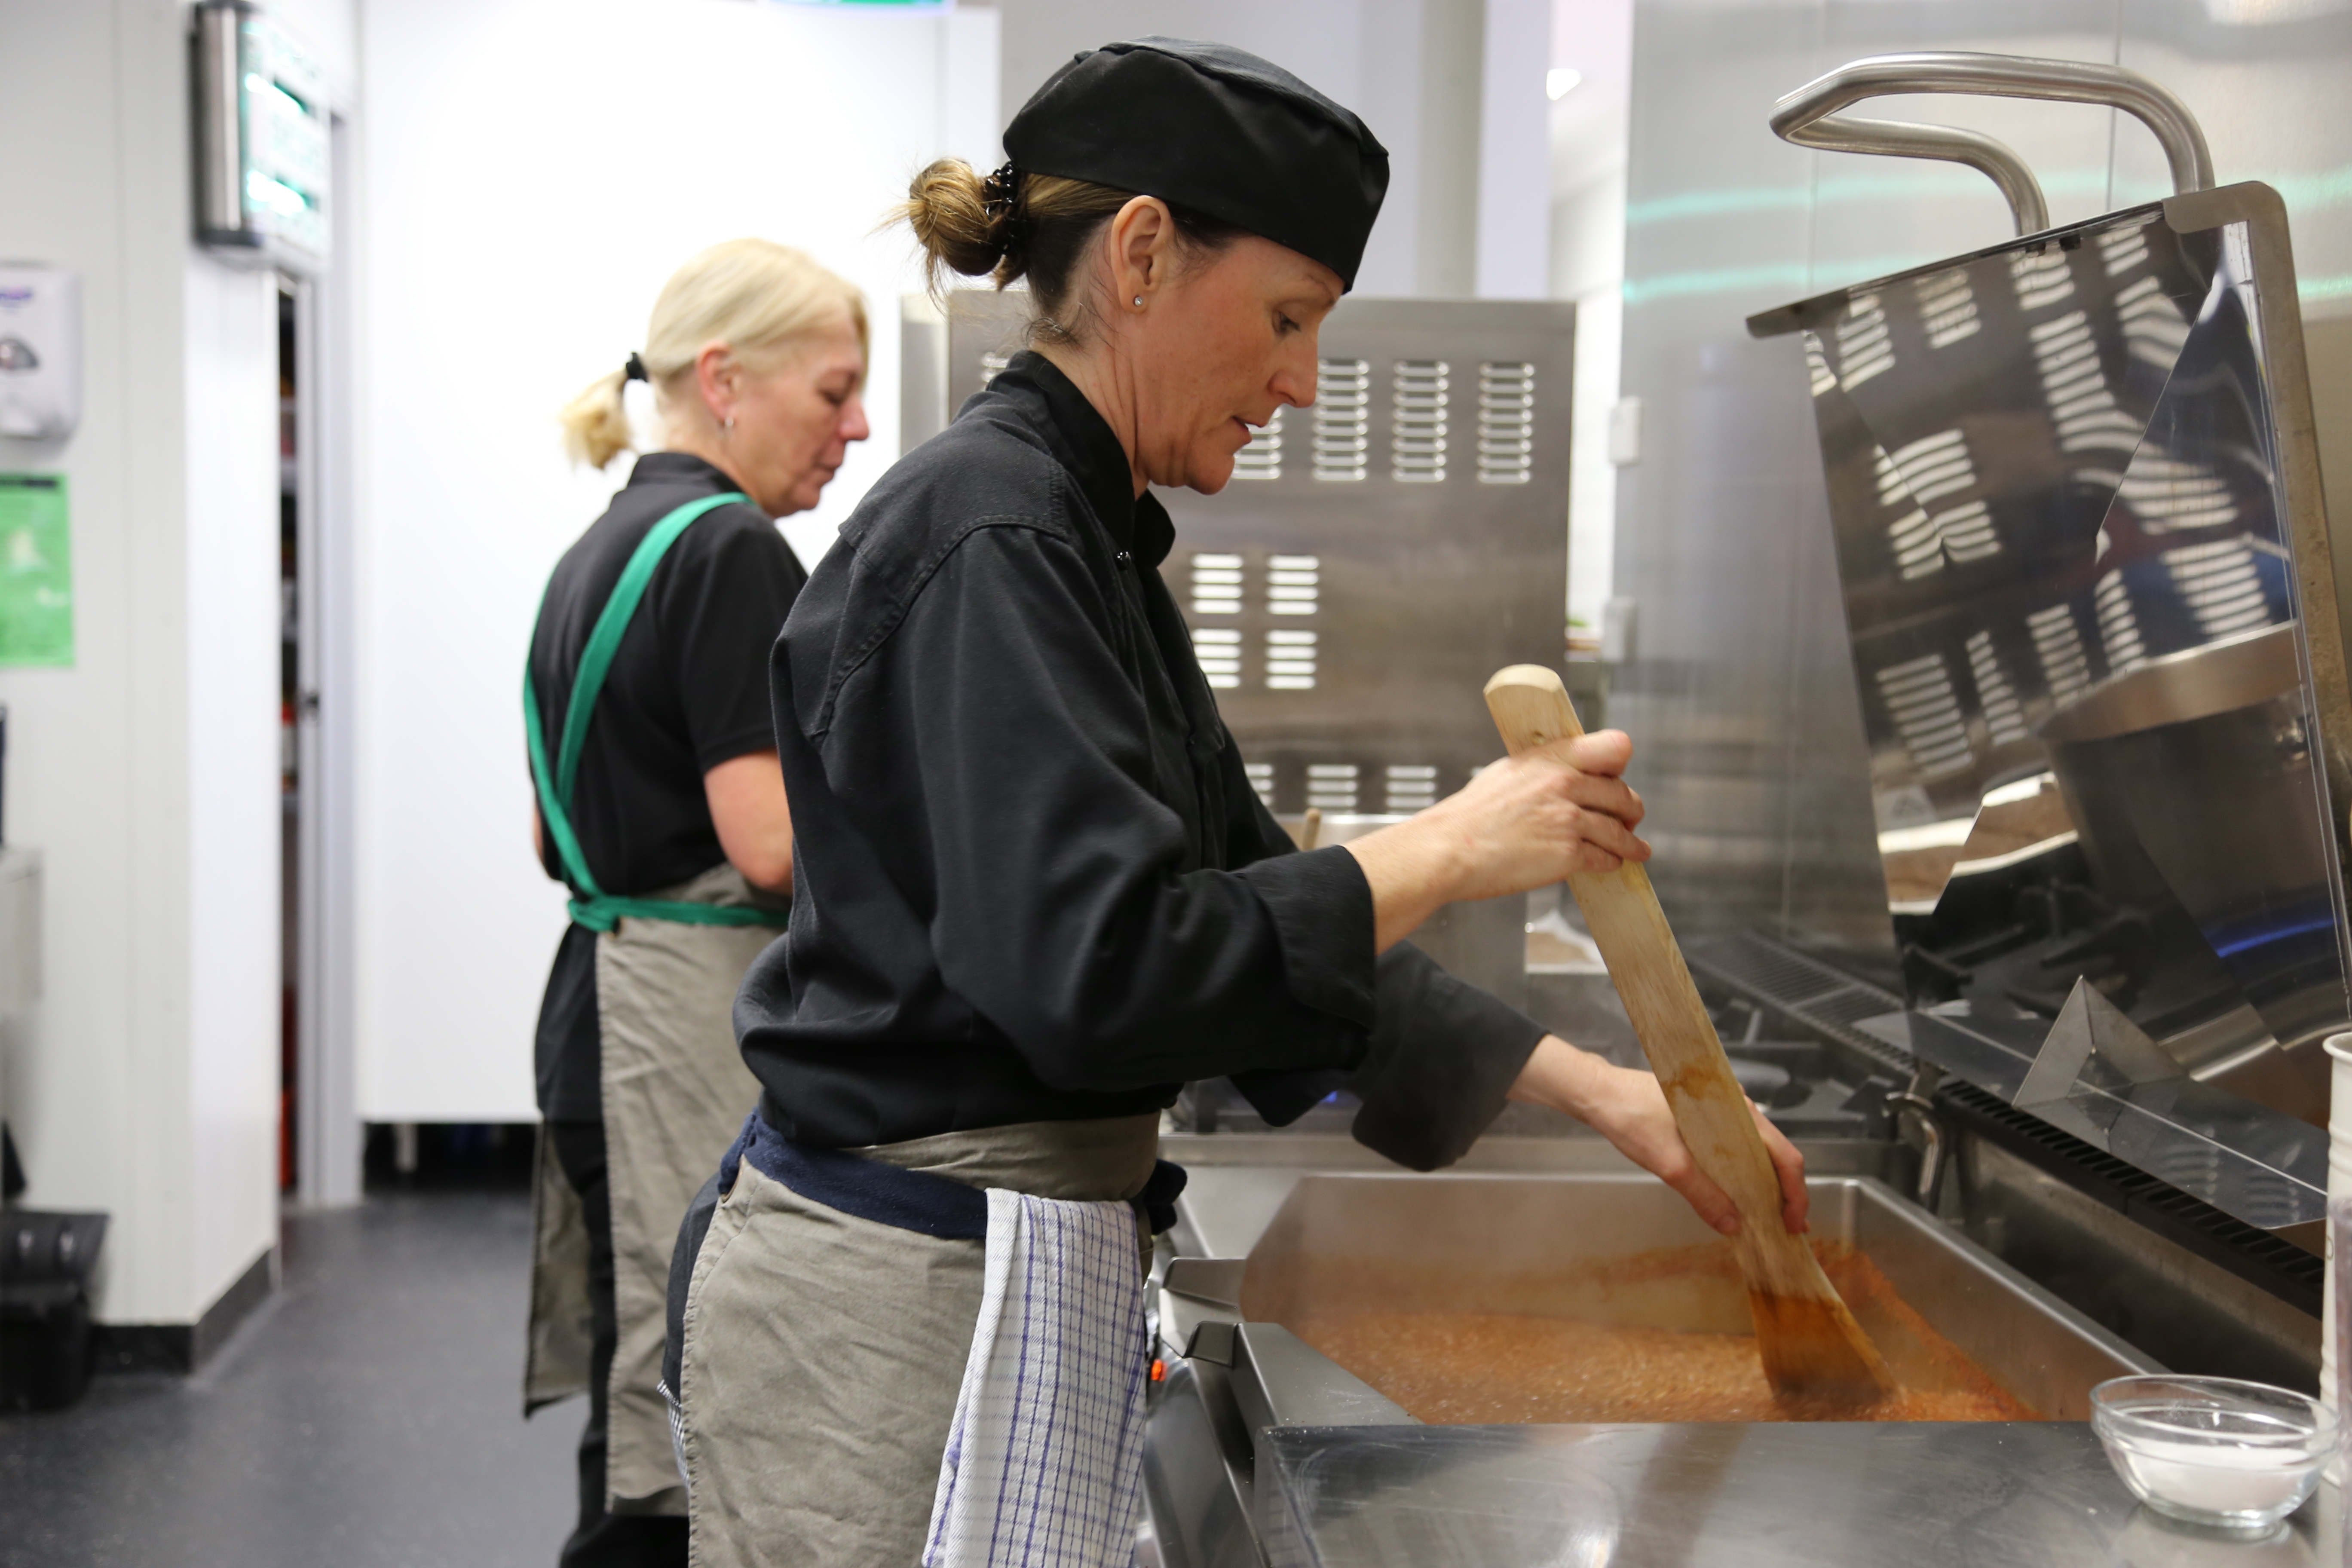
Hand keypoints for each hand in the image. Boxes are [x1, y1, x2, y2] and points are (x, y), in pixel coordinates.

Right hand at [1345, 731, 1649, 949]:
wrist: (1450, 850)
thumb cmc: (1469, 817)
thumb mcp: (1506, 773)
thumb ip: (1541, 771)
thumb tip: (1560, 776)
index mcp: (1550, 760)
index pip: (1611, 747)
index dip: (1620, 762)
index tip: (1621, 774)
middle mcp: (1564, 785)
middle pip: (1621, 794)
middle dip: (1631, 810)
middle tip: (1632, 818)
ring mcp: (1568, 820)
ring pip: (1618, 831)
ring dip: (1631, 843)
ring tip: (1637, 850)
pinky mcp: (1567, 854)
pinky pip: (1604, 858)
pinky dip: (1612, 863)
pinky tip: (1612, 864)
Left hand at [1508, 1035, 1808, 1236]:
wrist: (1597, 1092)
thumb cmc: (1630, 1117)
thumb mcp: (1668, 1163)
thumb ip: (1703, 1195)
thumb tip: (1733, 1226)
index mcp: (1737, 1112)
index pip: (1785, 1154)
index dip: (1795, 1193)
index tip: (1795, 1223)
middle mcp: (1736, 1107)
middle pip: (1776, 1153)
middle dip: (1784, 1192)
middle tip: (1786, 1227)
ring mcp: (1722, 1110)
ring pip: (1756, 1150)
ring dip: (1764, 1183)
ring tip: (1765, 1215)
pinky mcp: (1705, 1115)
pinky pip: (1735, 1146)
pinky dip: (1742, 1171)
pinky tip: (1736, 1192)